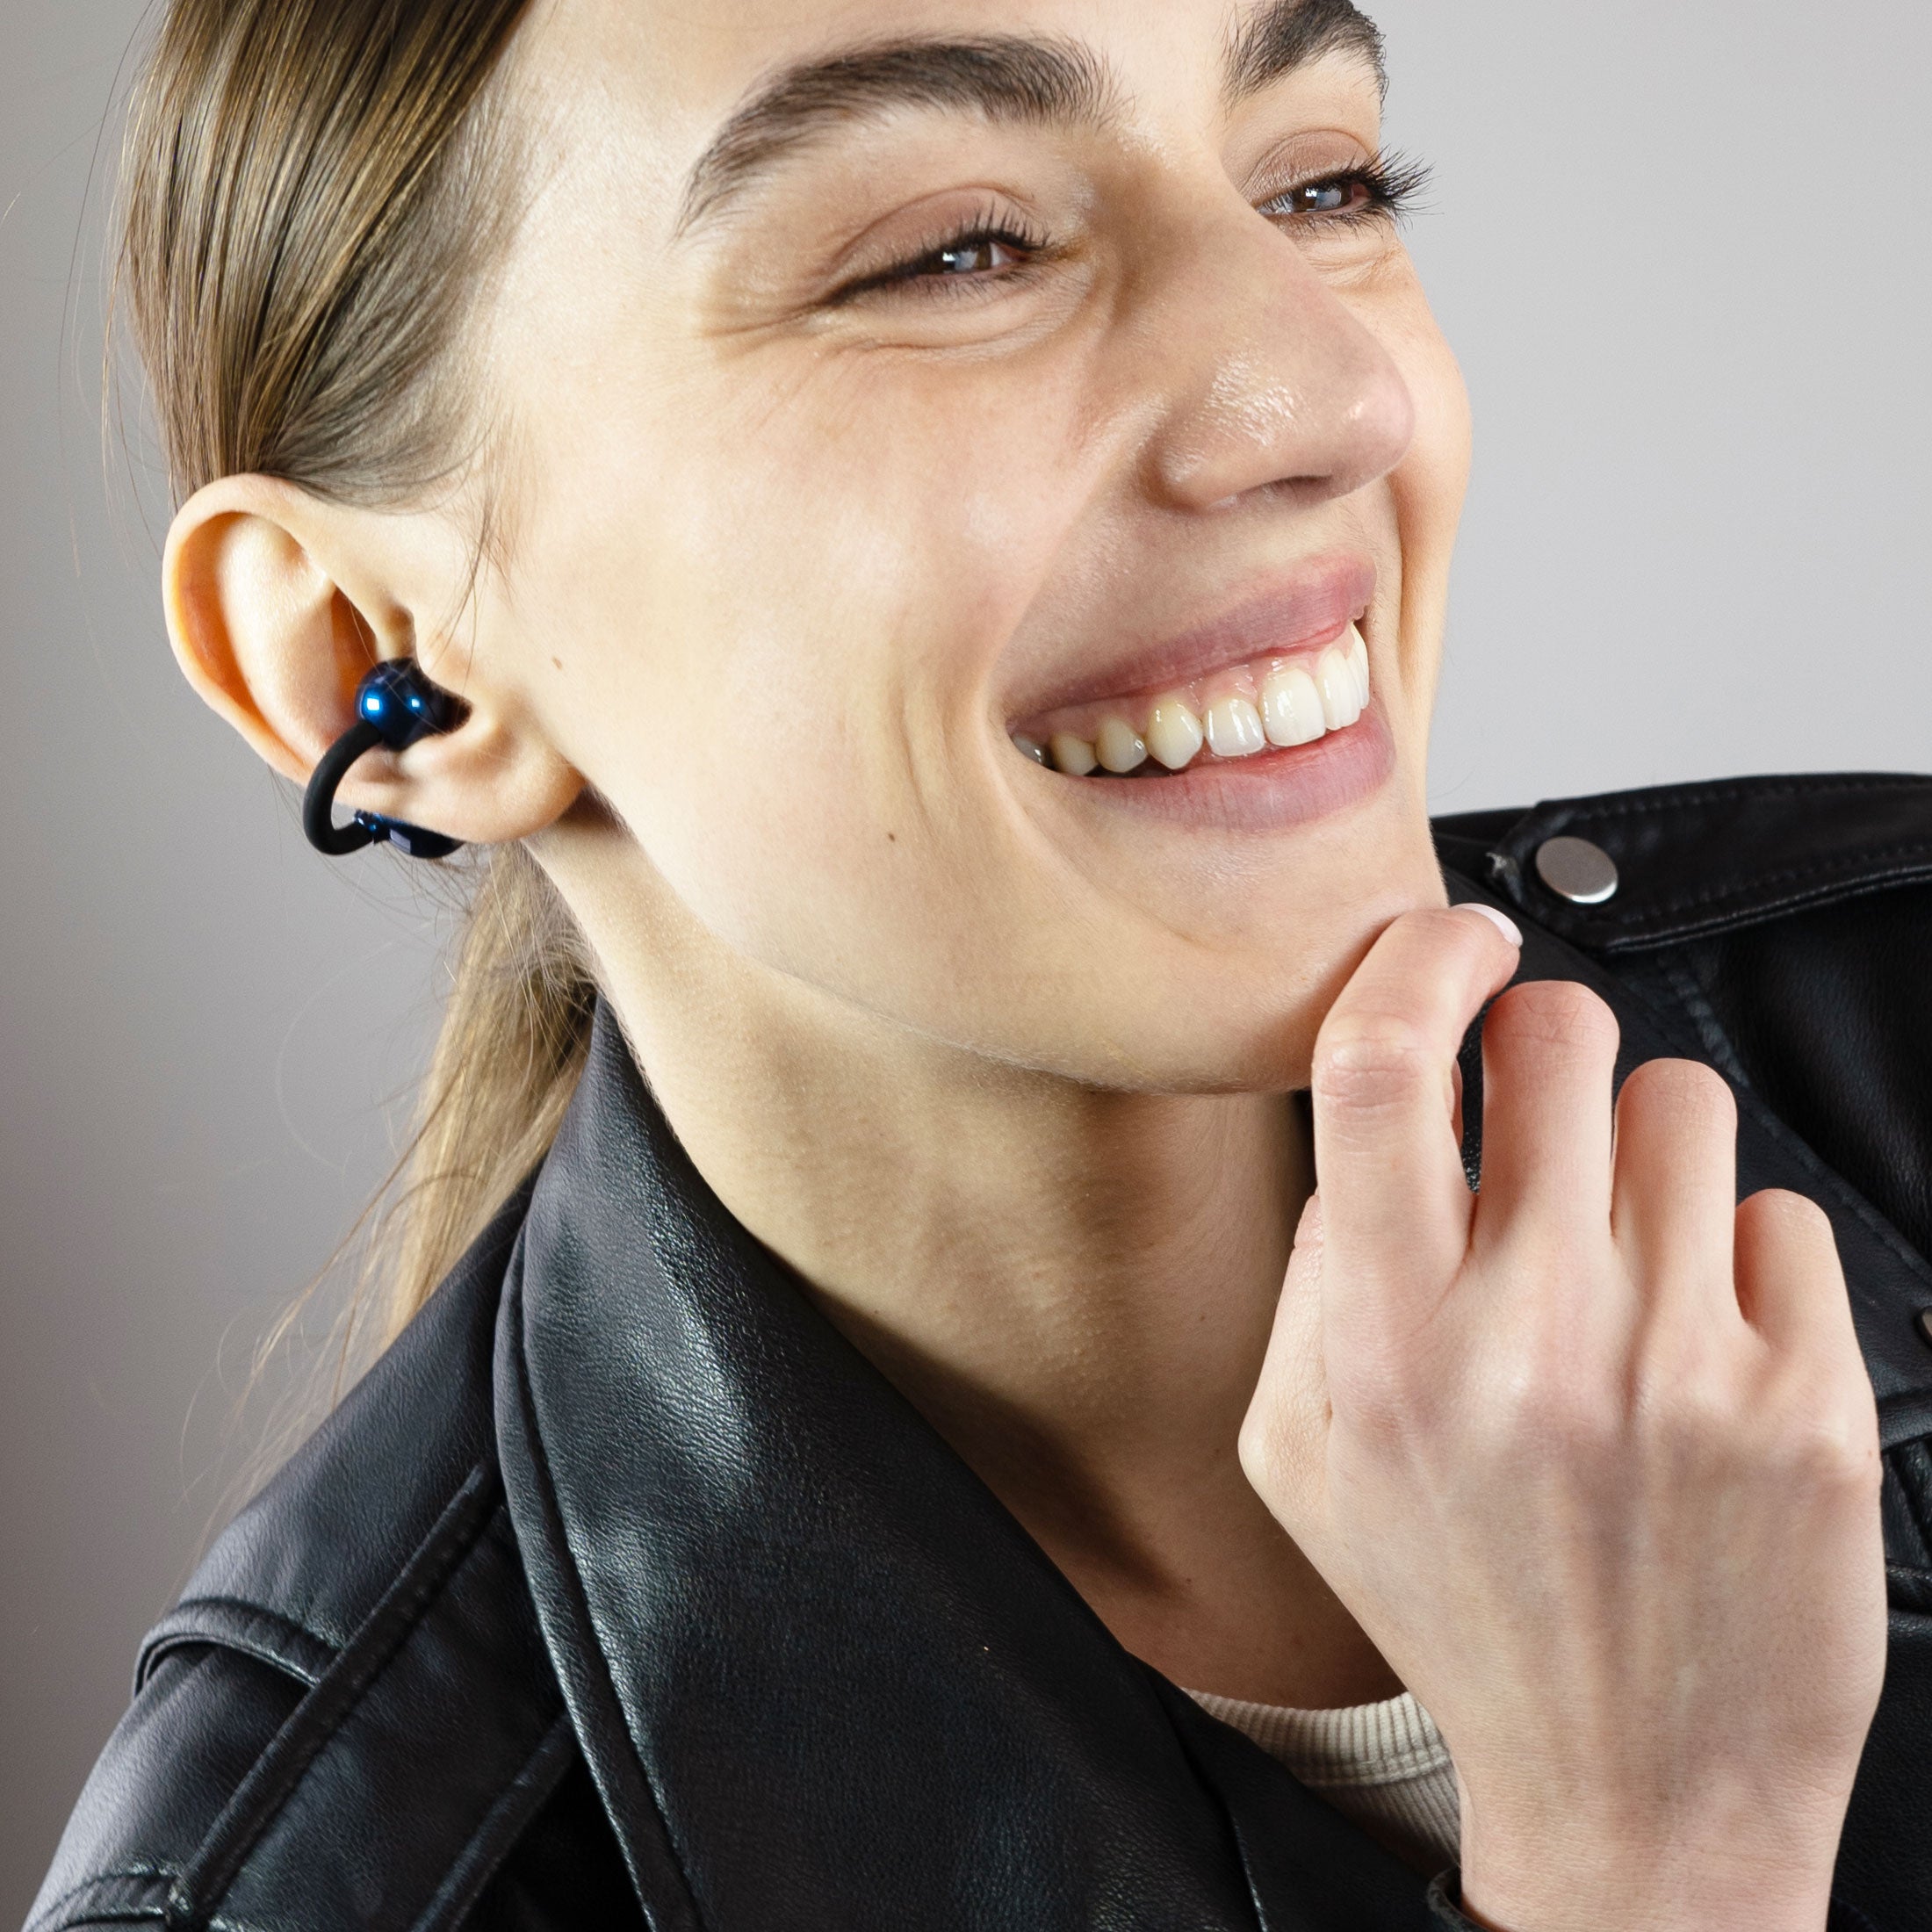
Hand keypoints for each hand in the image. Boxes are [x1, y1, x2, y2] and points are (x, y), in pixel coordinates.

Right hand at [1239, 907, 1885, 1931]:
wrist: (1636, 1790)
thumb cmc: (1462, 1611)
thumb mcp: (1304, 1459)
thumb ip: (1314, 1281)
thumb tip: (1378, 1133)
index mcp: (1384, 1346)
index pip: (1377, 1072)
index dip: (1413, 961)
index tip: (1445, 940)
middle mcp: (1531, 1339)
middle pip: (1558, 1040)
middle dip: (1541, 1035)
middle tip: (1539, 1097)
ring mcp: (1683, 1366)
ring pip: (1682, 1104)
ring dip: (1643, 1148)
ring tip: (1627, 1249)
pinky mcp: (1810, 1403)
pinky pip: (1779, 1216)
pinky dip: (1739, 1258)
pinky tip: (1703, 1345)